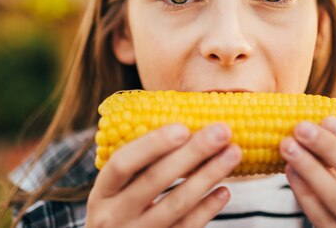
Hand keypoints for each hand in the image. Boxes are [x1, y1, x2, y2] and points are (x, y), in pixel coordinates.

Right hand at [87, 123, 241, 227]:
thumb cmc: (121, 208)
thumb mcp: (118, 188)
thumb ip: (141, 162)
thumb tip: (185, 119)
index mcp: (102, 192)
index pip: (123, 163)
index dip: (152, 145)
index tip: (183, 127)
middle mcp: (114, 216)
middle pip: (155, 181)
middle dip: (192, 153)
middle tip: (223, 131)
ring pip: (177, 205)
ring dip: (208, 175)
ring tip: (233, 153)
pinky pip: (187, 227)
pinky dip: (208, 208)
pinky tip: (224, 190)